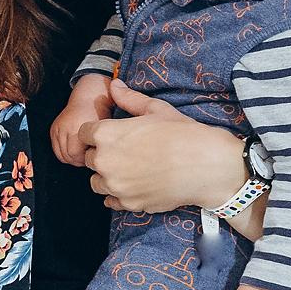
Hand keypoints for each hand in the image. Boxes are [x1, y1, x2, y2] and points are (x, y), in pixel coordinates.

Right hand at [51, 74, 114, 167]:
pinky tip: (76, 149)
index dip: (86, 160)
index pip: (75, 155)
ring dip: (72, 158)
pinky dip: (65, 153)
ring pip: (61, 155)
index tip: (94, 156)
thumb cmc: (99, 113)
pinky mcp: (53, 130)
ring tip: (83, 153)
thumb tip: (99, 162)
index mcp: (78, 127)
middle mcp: (65, 127)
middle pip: (67, 156)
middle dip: (79, 160)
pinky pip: (56, 150)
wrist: (88, 98)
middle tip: (89, 157)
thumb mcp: (104, 129)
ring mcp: (57, 128)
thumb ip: (100, 145)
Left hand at [78, 79, 244, 213]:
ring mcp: (116, 186)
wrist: (206, 165)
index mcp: (107, 134)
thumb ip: (129, 98)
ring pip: (97, 182)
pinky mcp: (129, 204)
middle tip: (125, 152)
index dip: (96, 132)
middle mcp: (105, 162)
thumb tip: (114, 85)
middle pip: (89, 159)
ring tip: (128, 170)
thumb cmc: (182, 133)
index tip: (110, 134)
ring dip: (107, 176)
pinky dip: (118, 196)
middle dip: (102, 155)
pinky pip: (111, 202)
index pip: (84, 134)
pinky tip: (133, 186)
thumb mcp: (155, 109)